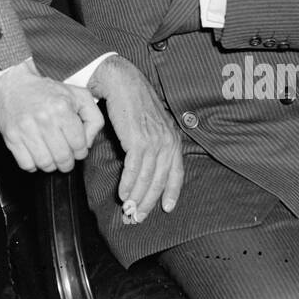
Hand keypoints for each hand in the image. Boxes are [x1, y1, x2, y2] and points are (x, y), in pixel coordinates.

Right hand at [0, 59, 105, 172]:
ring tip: (51, 155)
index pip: (79, 146)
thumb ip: (94, 118)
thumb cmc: (48, 91)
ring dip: (51, 165)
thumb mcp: (79, 96)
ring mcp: (26, 128)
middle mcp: (44, 118)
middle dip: (67, 162)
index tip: (76, 148)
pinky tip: (36, 154)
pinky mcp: (11, 136)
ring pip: (45, 164)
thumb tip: (87, 144)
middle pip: (63, 158)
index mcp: (62, 108)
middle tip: (65, 156)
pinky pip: (26, 164)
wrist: (14, 83)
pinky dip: (33, 165)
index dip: (80, 151)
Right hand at [88, 56, 183, 220]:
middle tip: (138, 216)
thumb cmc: (133, 102)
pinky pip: (134, 169)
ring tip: (128, 209)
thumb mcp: (151, 124)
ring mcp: (154, 140)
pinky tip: (122, 193)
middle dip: (148, 202)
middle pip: (160, 180)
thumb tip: (145, 164)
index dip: (171, 192)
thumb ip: (153, 142)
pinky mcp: (138, 139)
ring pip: (147, 177)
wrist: (122, 82)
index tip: (167, 209)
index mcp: (172, 138)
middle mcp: (167, 141)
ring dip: (136, 197)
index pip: (176, 172)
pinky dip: (128, 184)